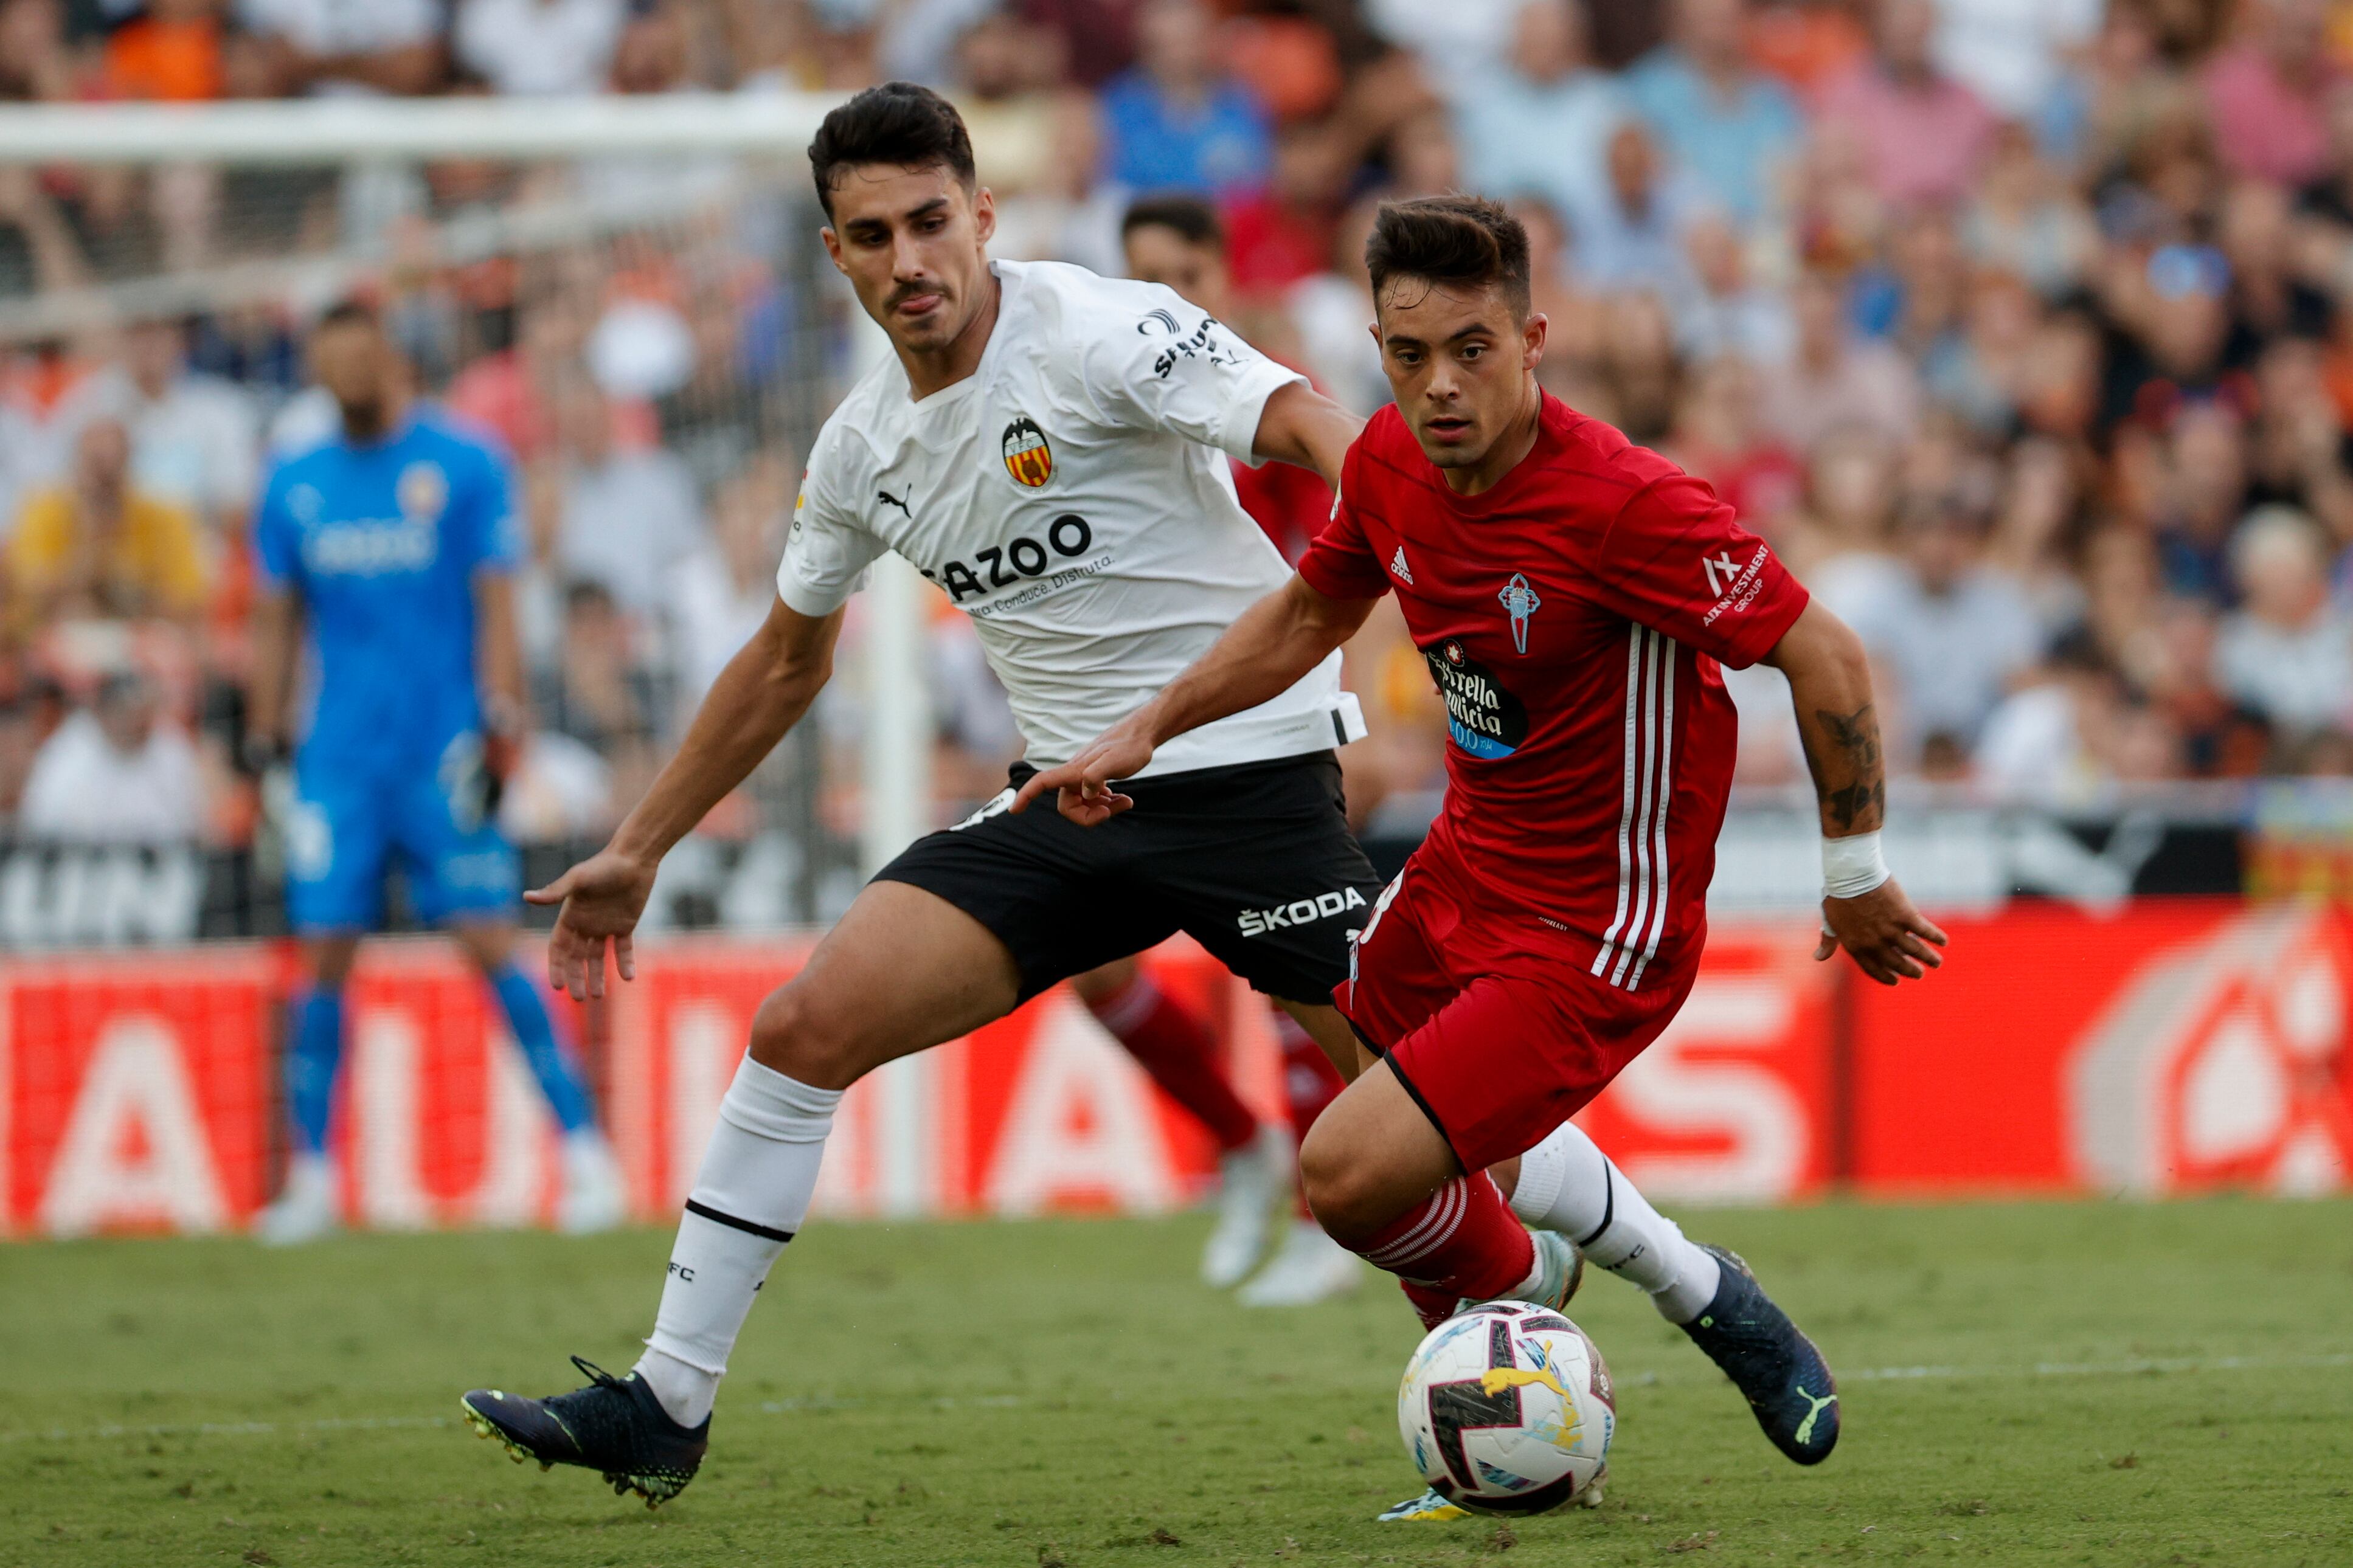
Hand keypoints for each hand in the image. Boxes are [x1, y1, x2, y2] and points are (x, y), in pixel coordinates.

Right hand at [525, 846, 657, 1000]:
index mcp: (570, 915)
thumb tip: (526, 897)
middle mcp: (585, 923)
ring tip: (598, 996)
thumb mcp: (578, 879)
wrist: (635, 857)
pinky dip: (625, 963)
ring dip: (598, 976)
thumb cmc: (604, 865)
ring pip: (598, 957)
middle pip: (577, 957)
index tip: (557, 986)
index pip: (559, 948)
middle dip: (576, 978)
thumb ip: (555, 891)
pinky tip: (628, 977)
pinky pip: (623, 949)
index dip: (557, 966)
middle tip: (580, 998)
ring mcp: (605, 925)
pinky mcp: (625, 924)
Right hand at [1008, 717, 1156, 825]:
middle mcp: (1076, 774)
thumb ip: (1096, 776)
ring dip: (1102, 809)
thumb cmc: (1130, 746)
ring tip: (1125, 802)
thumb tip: (1085, 794)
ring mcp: (1086, 777)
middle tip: (1113, 809)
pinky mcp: (1096, 778)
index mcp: (1075, 770)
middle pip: (1069, 806)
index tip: (1014, 810)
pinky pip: (1093, 799)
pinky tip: (1122, 798)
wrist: (1142, 733)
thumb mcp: (1115, 761)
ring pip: (1083, 804)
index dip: (1026, 795)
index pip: (1042, 782)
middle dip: (1089, 815)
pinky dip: (1106, 804)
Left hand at [1814, 877, 1947, 984]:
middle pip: (1898, 963)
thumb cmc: (1838, 896)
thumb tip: (1818, 958)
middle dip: (1911, 971)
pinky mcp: (1906, 915)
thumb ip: (1829, 942)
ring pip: (1916, 951)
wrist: (1851, 874)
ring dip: (1928, 958)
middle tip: (1920, 974)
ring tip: (1937, 963)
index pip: (1874, 969)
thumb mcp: (1830, 922)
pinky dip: (1935, 937)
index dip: (1886, 977)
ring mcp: (1892, 930)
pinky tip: (1943, 942)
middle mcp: (1875, 943)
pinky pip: (1925, 931)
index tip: (1896, 981)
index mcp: (1856, 947)